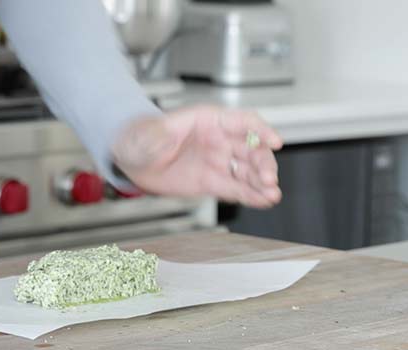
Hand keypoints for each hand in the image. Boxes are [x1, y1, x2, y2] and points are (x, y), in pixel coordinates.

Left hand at [112, 105, 282, 207]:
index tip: (274, 141)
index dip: (260, 130)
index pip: (242, 121)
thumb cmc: (140, 137)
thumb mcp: (146, 133)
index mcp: (208, 120)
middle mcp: (219, 140)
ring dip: (262, 181)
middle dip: (263, 163)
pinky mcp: (213, 182)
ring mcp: (218, 161)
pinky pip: (236, 188)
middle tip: (268, 178)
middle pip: (251, 148)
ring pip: (248, 170)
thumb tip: (161, 134)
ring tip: (272, 194)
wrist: (132, 159)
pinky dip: (251, 194)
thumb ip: (156, 134)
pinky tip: (264, 200)